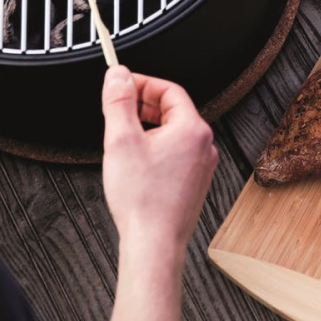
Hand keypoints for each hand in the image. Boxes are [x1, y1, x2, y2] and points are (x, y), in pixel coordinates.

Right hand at [101, 65, 217, 253]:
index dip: (142, 83)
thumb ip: (118, 100)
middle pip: (171, 109)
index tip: (121, 84)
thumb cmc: (142, 200)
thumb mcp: (121, 139)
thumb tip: (118, 75)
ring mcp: (200, 167)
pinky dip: (154, 146)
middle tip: (118, 107)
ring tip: (123, 134)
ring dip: (147, 125)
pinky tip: (135, 160)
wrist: (153, 245)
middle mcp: (203, 147)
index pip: (169, 89)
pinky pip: (174, 152)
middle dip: (142, 104)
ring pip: (171, 132)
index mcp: (192, 130)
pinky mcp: (193, 184)